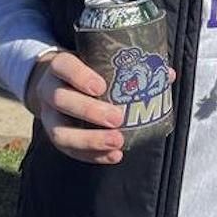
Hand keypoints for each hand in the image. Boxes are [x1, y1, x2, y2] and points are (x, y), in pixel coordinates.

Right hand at [25, 50, 126, 164]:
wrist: (57, 83)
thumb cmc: (87, 69)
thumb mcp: (99, 60)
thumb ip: (129, 65)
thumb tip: (167, 74)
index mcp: (60, 66)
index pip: (64, 67)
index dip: (80, 77)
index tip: (101, 87)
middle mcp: (49, 90)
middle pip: (61, 100)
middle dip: (90, 111)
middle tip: (117, 118)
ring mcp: (48, 116)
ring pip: (59, 132)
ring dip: (89, 140)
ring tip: (117, 142)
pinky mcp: (55, 136)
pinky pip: (69, 150)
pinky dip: (92, 156)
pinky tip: (114, 156)